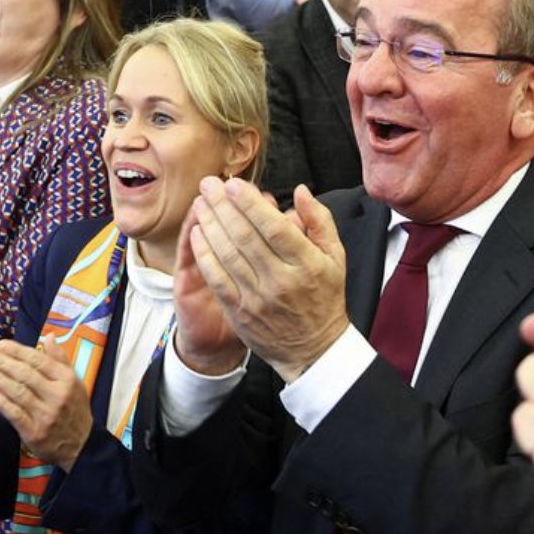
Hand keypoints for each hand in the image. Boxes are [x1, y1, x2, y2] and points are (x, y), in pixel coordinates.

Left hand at [0, 338, 92, 469]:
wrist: (80, 444)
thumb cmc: (74, 409)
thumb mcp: (74, 382)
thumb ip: (60, 359)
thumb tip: (49, 336)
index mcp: (67, 380)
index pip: (39, 360)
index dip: (18, 351)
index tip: (1, 344)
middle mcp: (58, 395)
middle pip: (26, 374)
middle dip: (3, 362)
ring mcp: (46, 415)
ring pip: (18, 392)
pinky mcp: (35, 432)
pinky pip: (14, 413)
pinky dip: (1, 402)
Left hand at [185, 179, 348, 382]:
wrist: (314, 349)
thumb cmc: (325, 298)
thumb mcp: (336, 257)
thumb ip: (320, 221)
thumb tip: (301, 191)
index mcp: (307, 264)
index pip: (274, 227)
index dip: (251, 204)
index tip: (234, 184)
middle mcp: (282, 280)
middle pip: (246, 237)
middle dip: (223, 206)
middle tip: (208, 184)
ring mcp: (259, 298)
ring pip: (228, 254)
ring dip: (210, 225)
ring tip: (200, 203)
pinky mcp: (241, 311)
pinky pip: (218, 278)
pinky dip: (205, 254)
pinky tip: (197, 234)